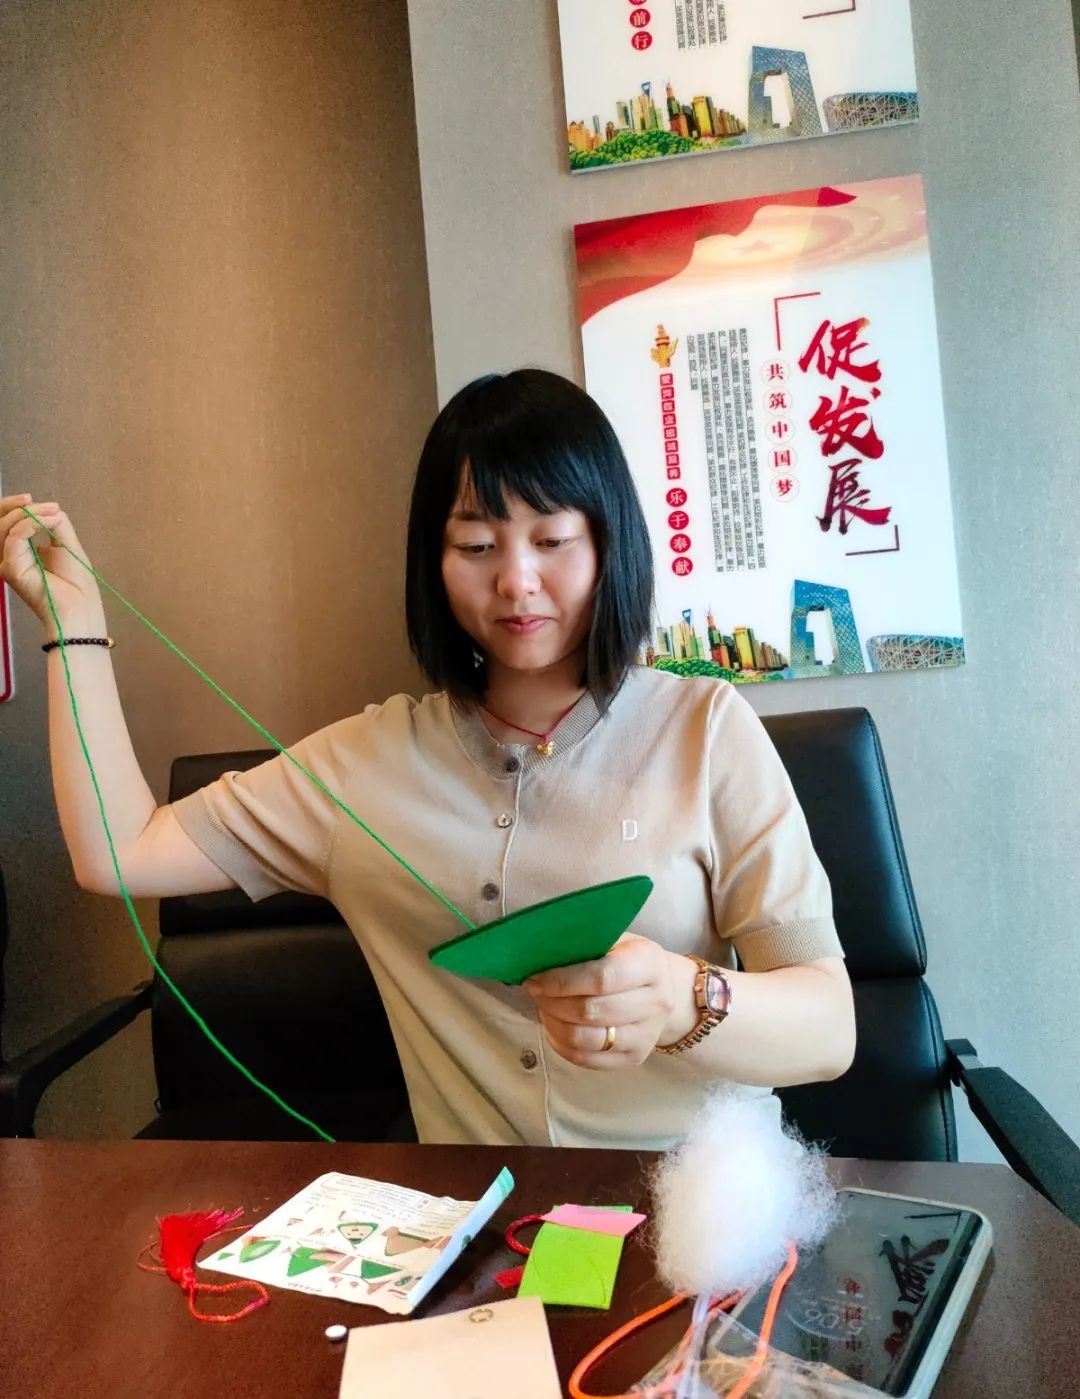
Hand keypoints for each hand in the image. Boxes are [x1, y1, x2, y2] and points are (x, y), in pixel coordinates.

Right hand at [0, 495, 104, 636]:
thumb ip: (55, 523)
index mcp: (22, 550)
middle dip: (14, 505)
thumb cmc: (76, 582)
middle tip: (33, 500)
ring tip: (52, 515)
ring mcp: (8, 562)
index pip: (5, 523)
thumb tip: (49, 507)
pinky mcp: (11, 568)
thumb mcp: (67, 543)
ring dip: (29, 513)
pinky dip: (31, 524)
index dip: (12, 507)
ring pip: (4, 526)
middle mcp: (10, 556)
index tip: (30, 498)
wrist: (81, 606)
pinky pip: (13, 537)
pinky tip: (49, 522)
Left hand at [523, 935, 695, 1069]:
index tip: (536, 978)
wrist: (665, 990)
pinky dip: (561, 1043)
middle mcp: (656, 1002)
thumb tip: (539, 951)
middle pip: (592, 1010)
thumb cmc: (629, 958)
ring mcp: (647, 1035)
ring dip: (554, 1023)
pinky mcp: (635, 1058)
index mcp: (650, 963)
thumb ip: (584, 944)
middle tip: (535, 990)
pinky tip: (553, 1026)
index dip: (563, 981)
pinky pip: (587, 1059)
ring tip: (543, 1007)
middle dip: (553, 1001)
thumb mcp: (615, 939)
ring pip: (587, 1038)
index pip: (602, 978)